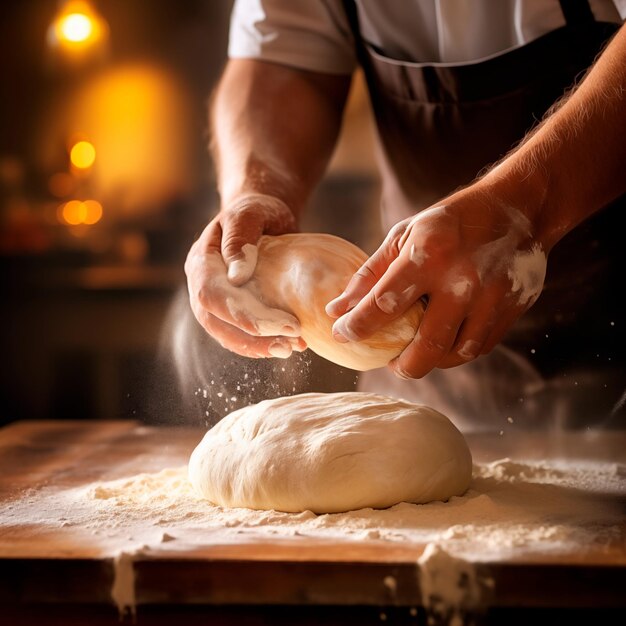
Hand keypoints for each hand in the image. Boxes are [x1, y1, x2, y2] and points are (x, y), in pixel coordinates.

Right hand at [185, 194, 306, 357]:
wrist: (263, 216)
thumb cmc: (258, 210)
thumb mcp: (251, 213)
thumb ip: (241, 238)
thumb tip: (236, 276)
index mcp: (200, 262)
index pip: (212, 296)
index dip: (244, 316)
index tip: (282, 324)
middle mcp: (200, 285)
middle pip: (217, 322)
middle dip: (254, 338)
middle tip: (290, 343)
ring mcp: (214, 301)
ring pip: (227, 334)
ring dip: (259, 347)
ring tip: (292, 348)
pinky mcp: (231, 310)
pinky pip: (240, 335)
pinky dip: (262, 343)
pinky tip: (289, 345)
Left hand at [325, 188, 547, 377]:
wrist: (517, 210)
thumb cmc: (449, 223)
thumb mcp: (404, 235)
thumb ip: (370, 275)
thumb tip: (337, 311)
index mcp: (429, 255)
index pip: (384, 304)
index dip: (357, 326)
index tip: (342, 334)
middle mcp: (462, 280)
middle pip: (426, 348)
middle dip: (402, 366)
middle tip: (390, 362)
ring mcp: (491, 298)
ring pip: (455, 354)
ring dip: (431, 361)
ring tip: (416, 352)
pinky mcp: (511, 309)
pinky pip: (479, 347)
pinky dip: (456, 351)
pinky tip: (444, 341)